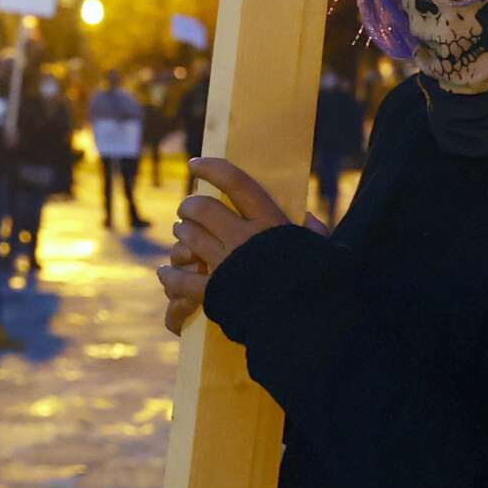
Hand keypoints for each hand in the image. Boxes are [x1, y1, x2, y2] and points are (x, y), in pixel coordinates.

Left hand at [156, 159, 326, 334]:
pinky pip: (180, 279)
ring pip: (188, 237)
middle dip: (189, 206)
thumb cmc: (317, 284)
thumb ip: (314, 234)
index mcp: (269, 221)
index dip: (212, 168)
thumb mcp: (322, 252)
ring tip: (183, 236)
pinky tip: (166, 273)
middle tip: (188, 210)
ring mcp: (226, 263)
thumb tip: (310, 217)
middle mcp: (243, 236)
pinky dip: (169, 276)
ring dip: (181, 235)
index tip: (195, 164)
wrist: (304, 322)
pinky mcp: (214, 291)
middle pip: (202, 208)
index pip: (236, 182)